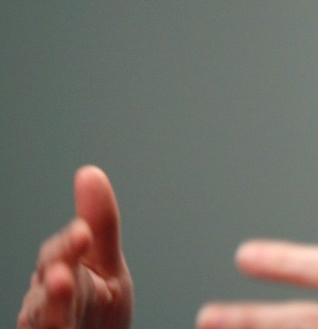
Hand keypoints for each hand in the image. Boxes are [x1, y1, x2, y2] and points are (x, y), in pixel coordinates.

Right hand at [17, 166, 132, 328]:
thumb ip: (101, 223)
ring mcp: (49, 326)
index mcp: (62, 274)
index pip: (60, 254)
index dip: (70, 245)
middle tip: (63, 273)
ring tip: (60, 293)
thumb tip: (90, 172)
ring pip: (43, 319)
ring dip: (50, 310)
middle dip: (54, 281)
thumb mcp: (106, 263)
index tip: (84, 233)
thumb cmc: (98, 307)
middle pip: (47, 290)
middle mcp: (49, 302)